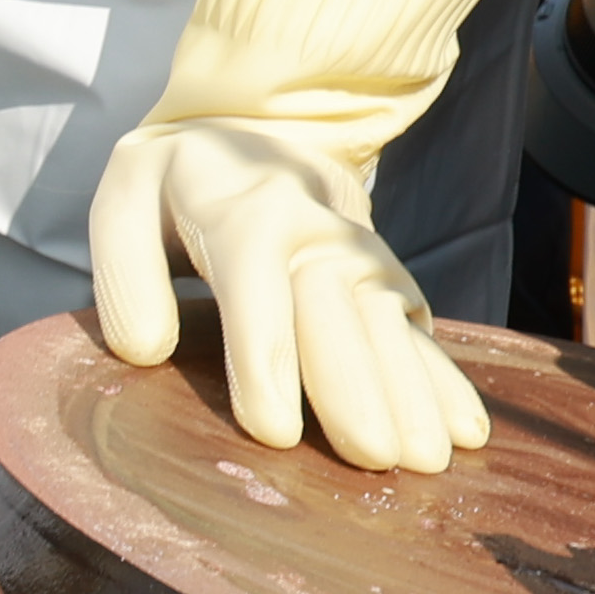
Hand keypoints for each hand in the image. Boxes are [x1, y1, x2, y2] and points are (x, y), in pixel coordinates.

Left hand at [87, 115, 488, 477]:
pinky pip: (419, 330)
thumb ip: (125, 273)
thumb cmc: (176, 186)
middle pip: (335, 311)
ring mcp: (359, 253)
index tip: (275, 432)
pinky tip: (468, 431)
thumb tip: (146, 351)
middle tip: (375, 457)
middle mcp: (312, 229)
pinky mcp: (387, 280)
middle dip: (356, 386)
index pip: (254, 287)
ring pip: (388, 322)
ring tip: (429, 459)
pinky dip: (445, 379)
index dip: (265, 359)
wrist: (254, 134)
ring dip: (413, 391)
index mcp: (240, 210)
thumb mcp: (125, 200)